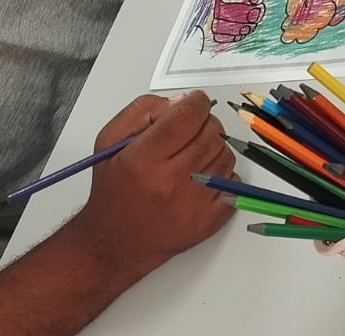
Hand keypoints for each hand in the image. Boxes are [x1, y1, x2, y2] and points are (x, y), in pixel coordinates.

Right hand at [70, 91, 235, 273]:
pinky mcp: (210, 220)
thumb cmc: (113, 190)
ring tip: (191, 155)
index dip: (195, 101)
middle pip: (210, 132)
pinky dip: (222, 173)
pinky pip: (233, 181)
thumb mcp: (110, 141)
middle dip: (204, 123)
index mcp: (143, 159)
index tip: (194, 103)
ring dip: (213, 147)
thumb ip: (143, 111)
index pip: (187, 115)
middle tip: (189, 130)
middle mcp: (170, 182)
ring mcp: (194, 204)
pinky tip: (200, 176)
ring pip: (225, 154)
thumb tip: (182, 102)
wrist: (115, 242)